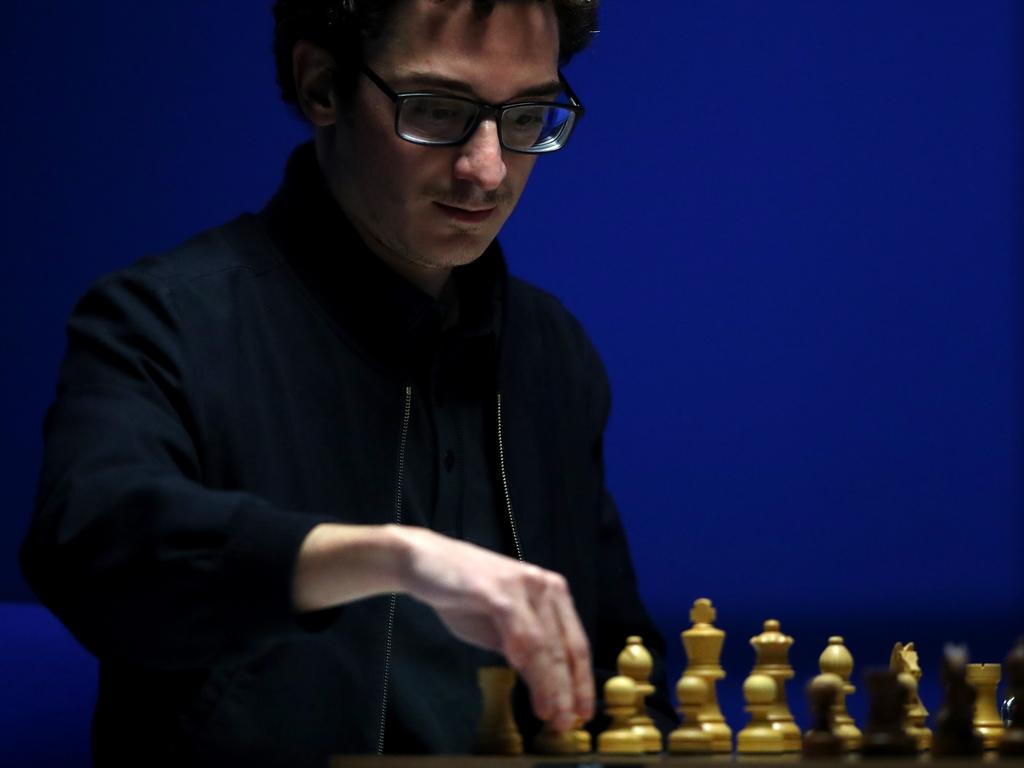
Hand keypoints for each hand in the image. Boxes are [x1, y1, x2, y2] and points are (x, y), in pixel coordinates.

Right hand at [392, 526, 594, 732]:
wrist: (424, 562)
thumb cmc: (463, 596)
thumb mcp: (501, 632)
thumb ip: (526, 655)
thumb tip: (547, 691)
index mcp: (553, 594)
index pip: (576, 645)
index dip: (581, 682)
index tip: (582, 715)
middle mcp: (545, 586)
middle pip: (564, 647)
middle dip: (567, 690)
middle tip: (565, 724)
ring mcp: (523, 585)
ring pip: (544, 642)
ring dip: (548, 682)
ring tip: (549, 713)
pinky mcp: (497, 587)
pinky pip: (517, 625)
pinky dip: (523, 653)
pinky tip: (520, 675)